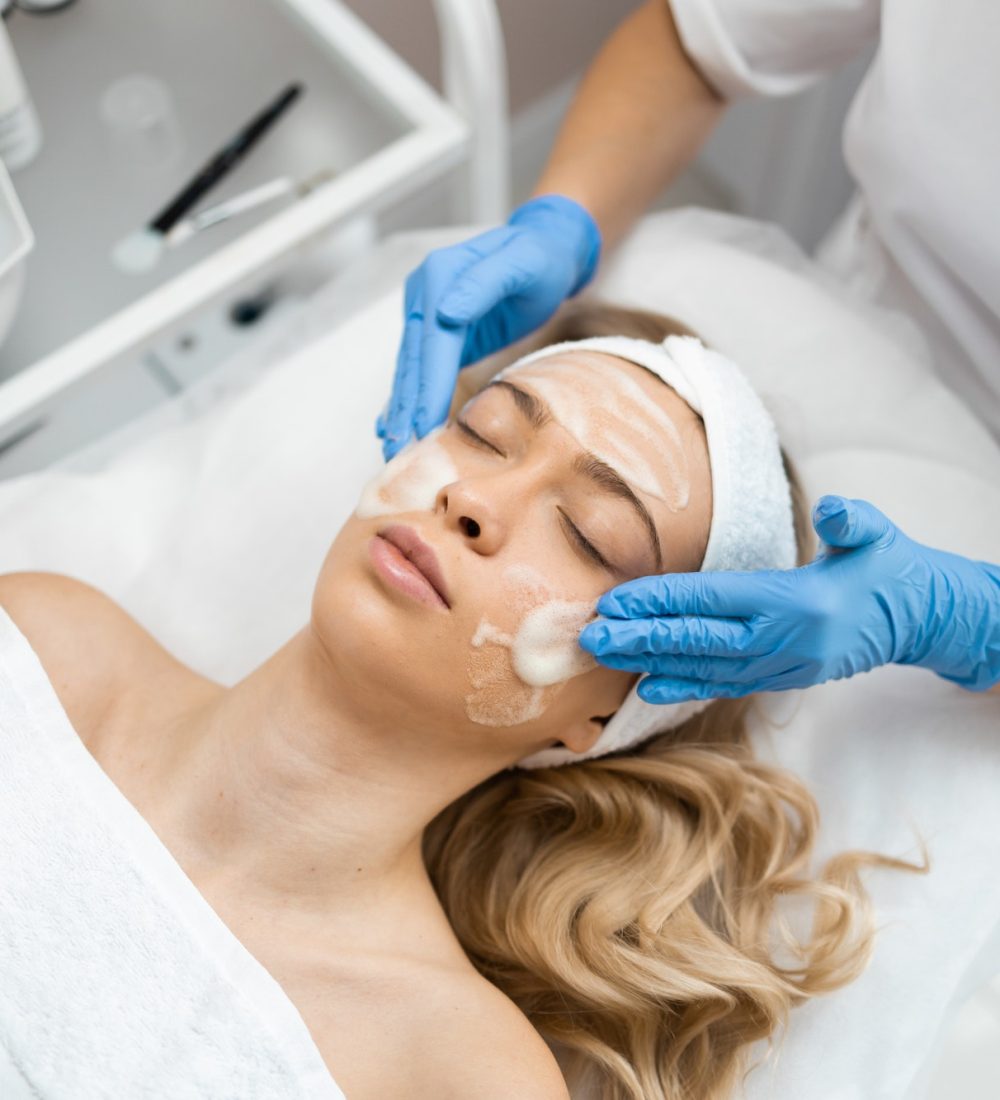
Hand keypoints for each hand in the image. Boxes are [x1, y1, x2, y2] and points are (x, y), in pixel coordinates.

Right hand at [377, 194, 600, 458]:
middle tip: (400, 451)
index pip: (433, 342)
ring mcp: (424, 310)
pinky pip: (418, 368)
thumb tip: (445, 313)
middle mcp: (423, 292)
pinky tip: (390, 424)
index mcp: (440, 275)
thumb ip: (483, 284)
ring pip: (410, 368)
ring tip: (392, 448)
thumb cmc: (540, 259)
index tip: (422, 425)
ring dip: (401, 409)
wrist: (545, 246)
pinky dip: (406, 397)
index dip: (428, 387)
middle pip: (415, 360)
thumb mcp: (522, 264)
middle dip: (408, 407)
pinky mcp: (434, 329)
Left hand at [579, 495, 999, 701]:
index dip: (662, 600)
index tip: (616, 601)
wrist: (919, 619)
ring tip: (604, 658)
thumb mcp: (877, 536)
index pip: (712, 599)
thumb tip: (834, 511)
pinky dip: (684, 686)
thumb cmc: (889, 567)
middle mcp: (781, 641)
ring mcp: (779, 666)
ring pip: (703, 667)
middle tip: (589, 636)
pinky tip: (647, 688)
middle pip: (696, 639)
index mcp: (795, 601)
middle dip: (639, 638)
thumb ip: (852, 523)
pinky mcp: (781, 678)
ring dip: (650, 663)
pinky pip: (723, 685)